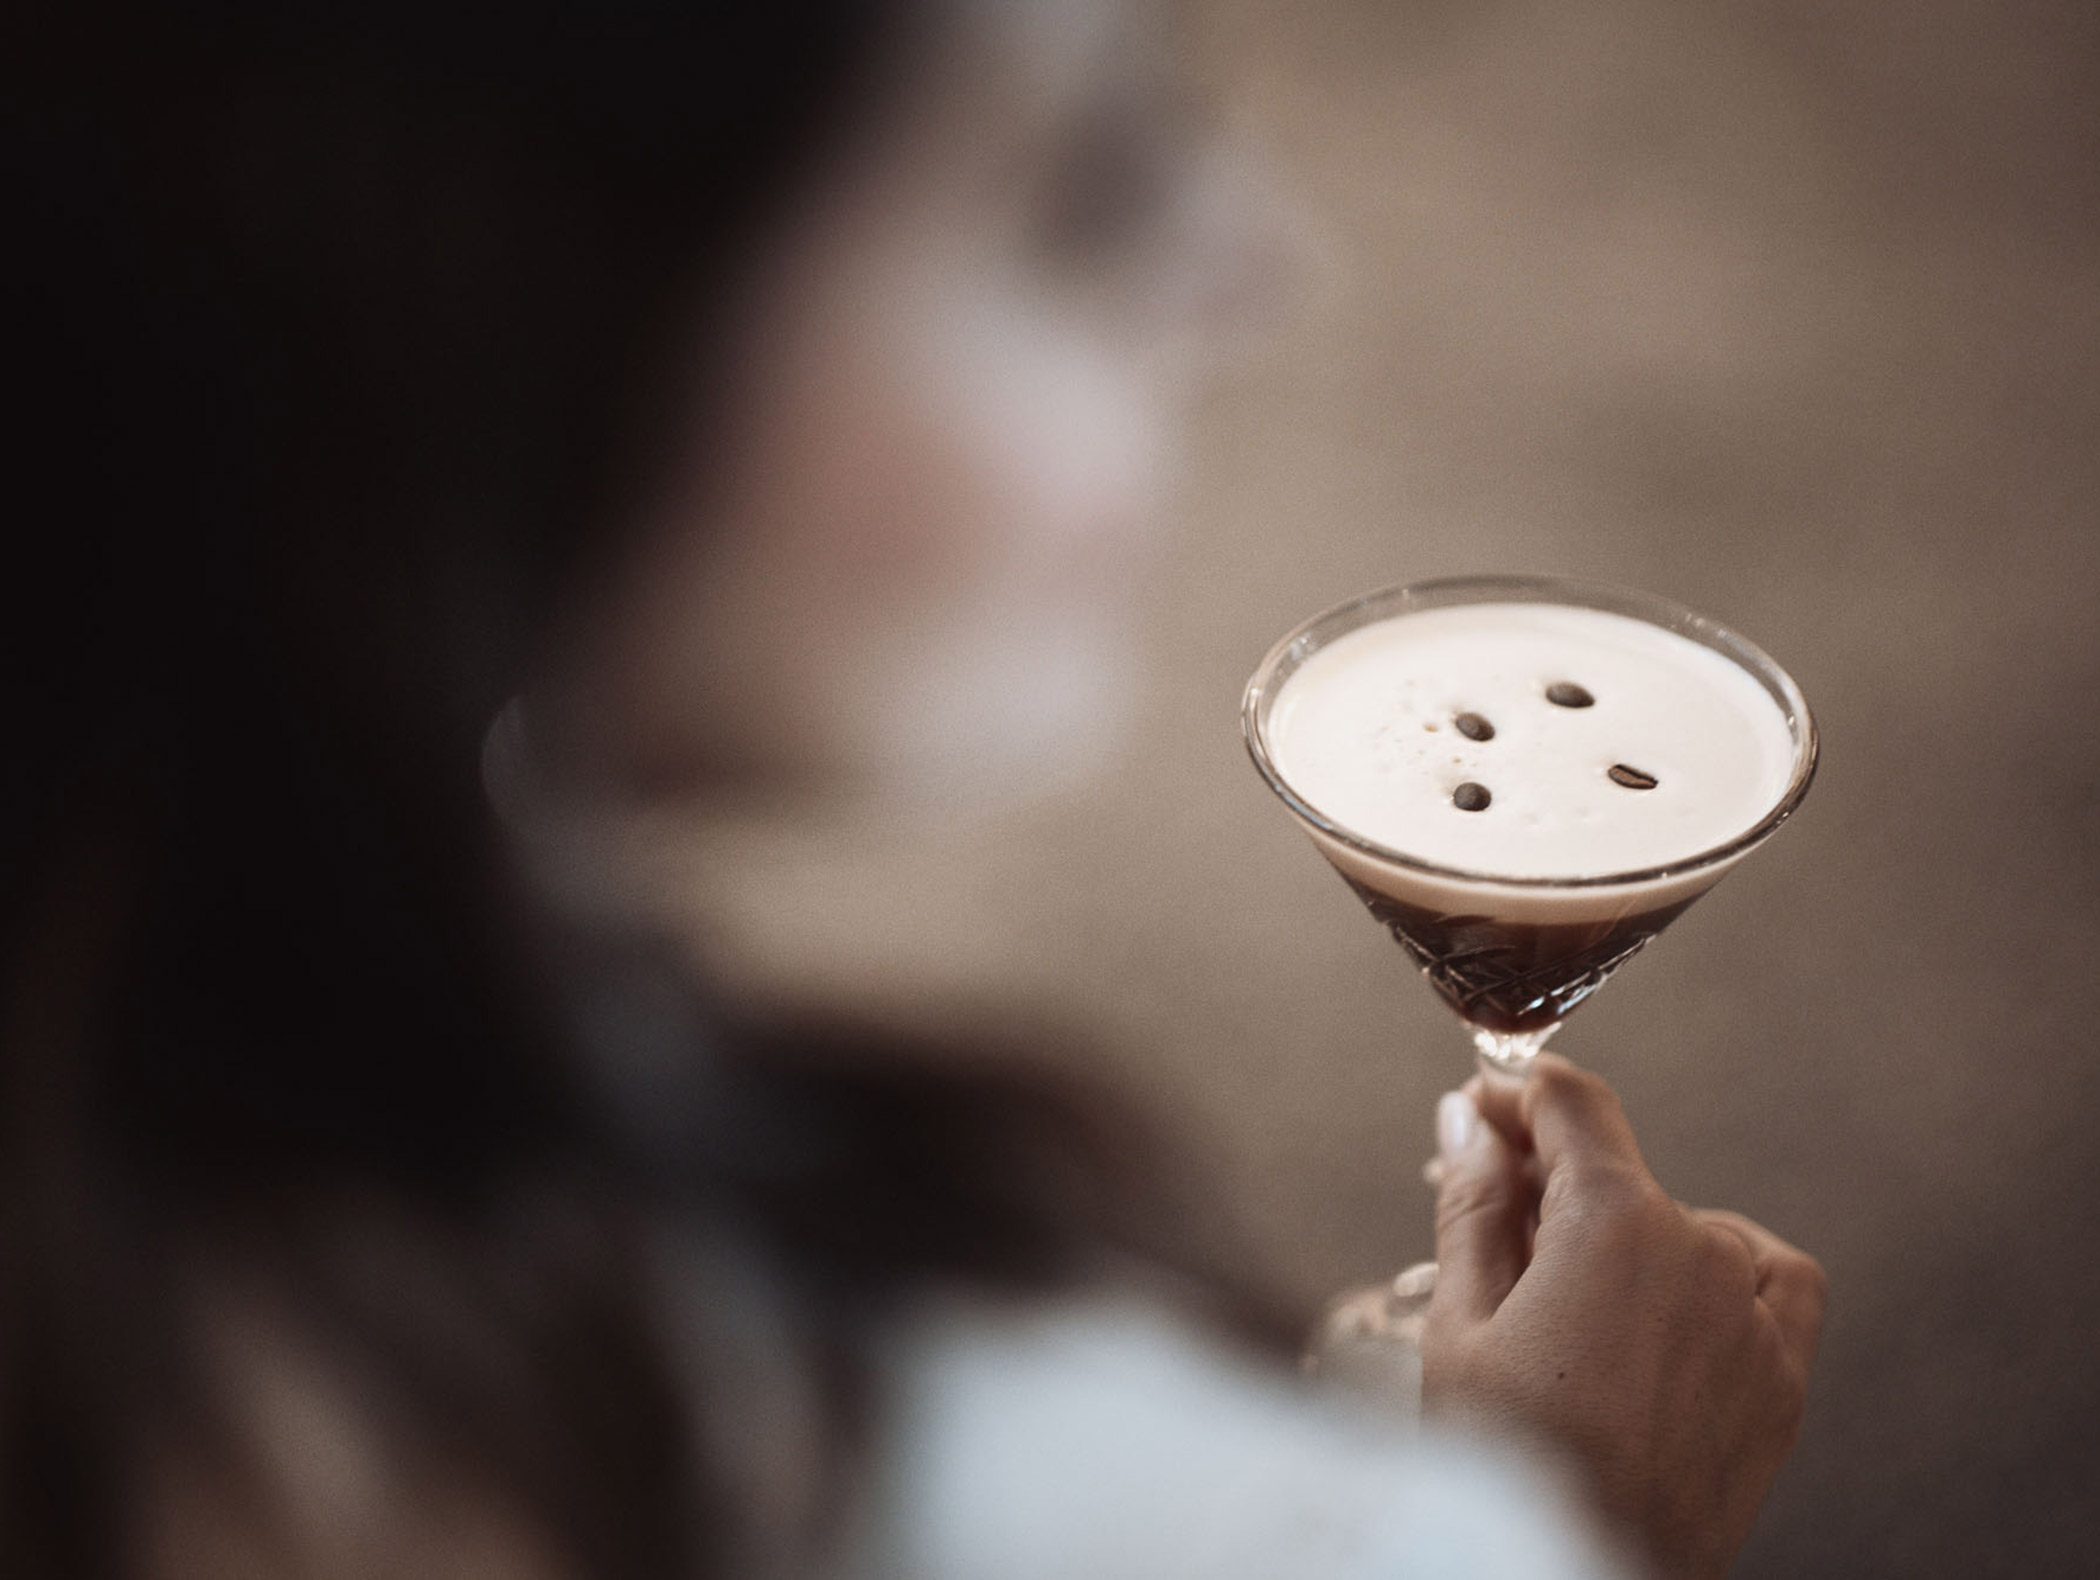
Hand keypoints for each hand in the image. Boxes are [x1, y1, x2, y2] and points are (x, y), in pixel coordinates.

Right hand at [1420, 1055, 1823, 1579]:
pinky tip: (1675, 1302)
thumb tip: (1468, 1122)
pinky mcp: (1783, 1382)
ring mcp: (1754, 1318)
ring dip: (1629, 1236)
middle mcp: (1702, 1252)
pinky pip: (1777, 1283)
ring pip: (1687, 1226)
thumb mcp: (1461, 1323)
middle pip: (1620, 1173)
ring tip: (1566, 1301)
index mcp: (1616, 1222)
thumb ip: (1473, 1203)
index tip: (1484, 1107)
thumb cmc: (1511, 1467)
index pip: (1574, 1106)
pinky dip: (1727, 1270)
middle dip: (1551, 1185)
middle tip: (1489, 1228)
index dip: (1519, 1092)